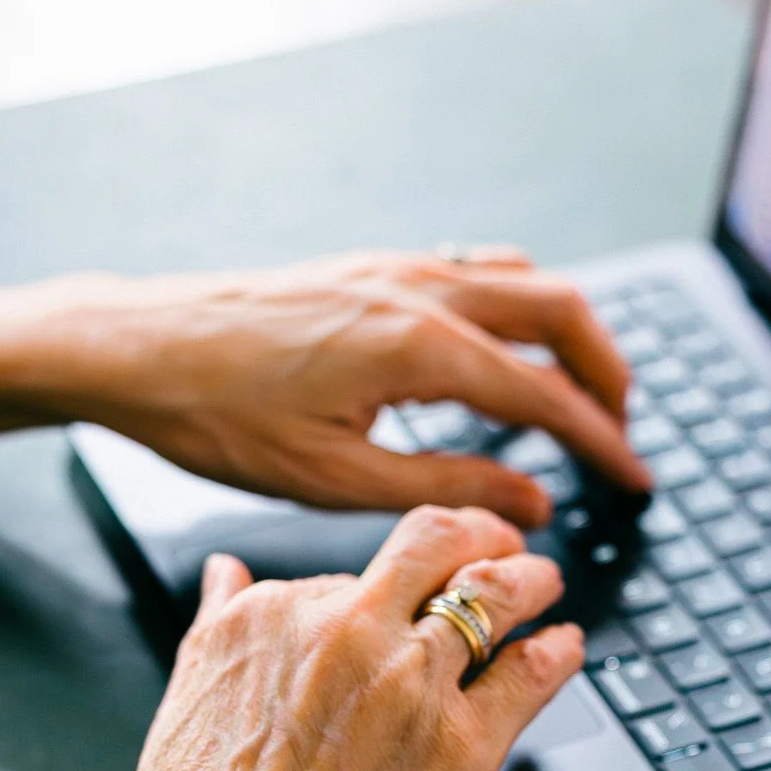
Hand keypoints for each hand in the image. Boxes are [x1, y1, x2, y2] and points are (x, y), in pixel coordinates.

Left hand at [34, 249, 648, 526]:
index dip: (604, 441)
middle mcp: (418, 290)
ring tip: (583, 391)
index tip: (636, 477)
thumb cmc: (215, 416)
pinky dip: (518, 307)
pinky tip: (506, 348)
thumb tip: (532, 503)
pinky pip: (475, 270)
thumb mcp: (335, 478)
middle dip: (610, 372)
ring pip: (523, 282)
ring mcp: (395, 268)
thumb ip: (448, 486)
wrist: (134, 346)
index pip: (547, 395)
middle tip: (627, 430)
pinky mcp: (369, 267)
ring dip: (569, 333)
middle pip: (561, 313)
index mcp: (419, 346)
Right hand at [106, 504, 581, 770]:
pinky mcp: (464, 745)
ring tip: (543, 583)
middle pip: (434, 544)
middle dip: (477, 534)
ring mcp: (408, 683)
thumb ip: (216, 630)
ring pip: (494, 595)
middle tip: (500, 544)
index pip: (348, 572)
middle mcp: (342, 632)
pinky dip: (558, 651)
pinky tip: (563, 647)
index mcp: (266, 619)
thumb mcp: (180, 710)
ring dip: (529, 580)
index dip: (383, 589)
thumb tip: (224, 577)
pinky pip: (532, 672)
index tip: (402, 595)